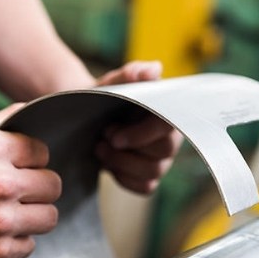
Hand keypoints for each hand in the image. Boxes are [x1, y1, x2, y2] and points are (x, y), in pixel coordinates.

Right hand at [0, 104, 60, 257]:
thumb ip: (7, 120)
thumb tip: (39, 111)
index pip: (43, 153)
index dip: (31, 161)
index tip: (17, 168)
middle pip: (52, 186)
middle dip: (37, 188)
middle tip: (16, 192)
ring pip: (49, 217)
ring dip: (32, 216)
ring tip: (9, 213)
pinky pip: (29, 245)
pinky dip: (15, 241)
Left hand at [95, 61, 182, 193]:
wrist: (88, 117)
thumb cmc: (106, 96)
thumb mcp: (113, 81)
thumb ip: (133, 73)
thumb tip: (153, 70)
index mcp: (167, 112)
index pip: (168, 126)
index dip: (142, 134)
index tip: (113, 135)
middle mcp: (171, 137)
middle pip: (164, 152)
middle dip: (128, 149)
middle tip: (103, 137)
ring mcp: (162, 160)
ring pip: (153, 172)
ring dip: (121, 164)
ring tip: (100, 149)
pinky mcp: (150, 177)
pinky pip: (145, 187)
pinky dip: (123, 178)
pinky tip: (108, 164)